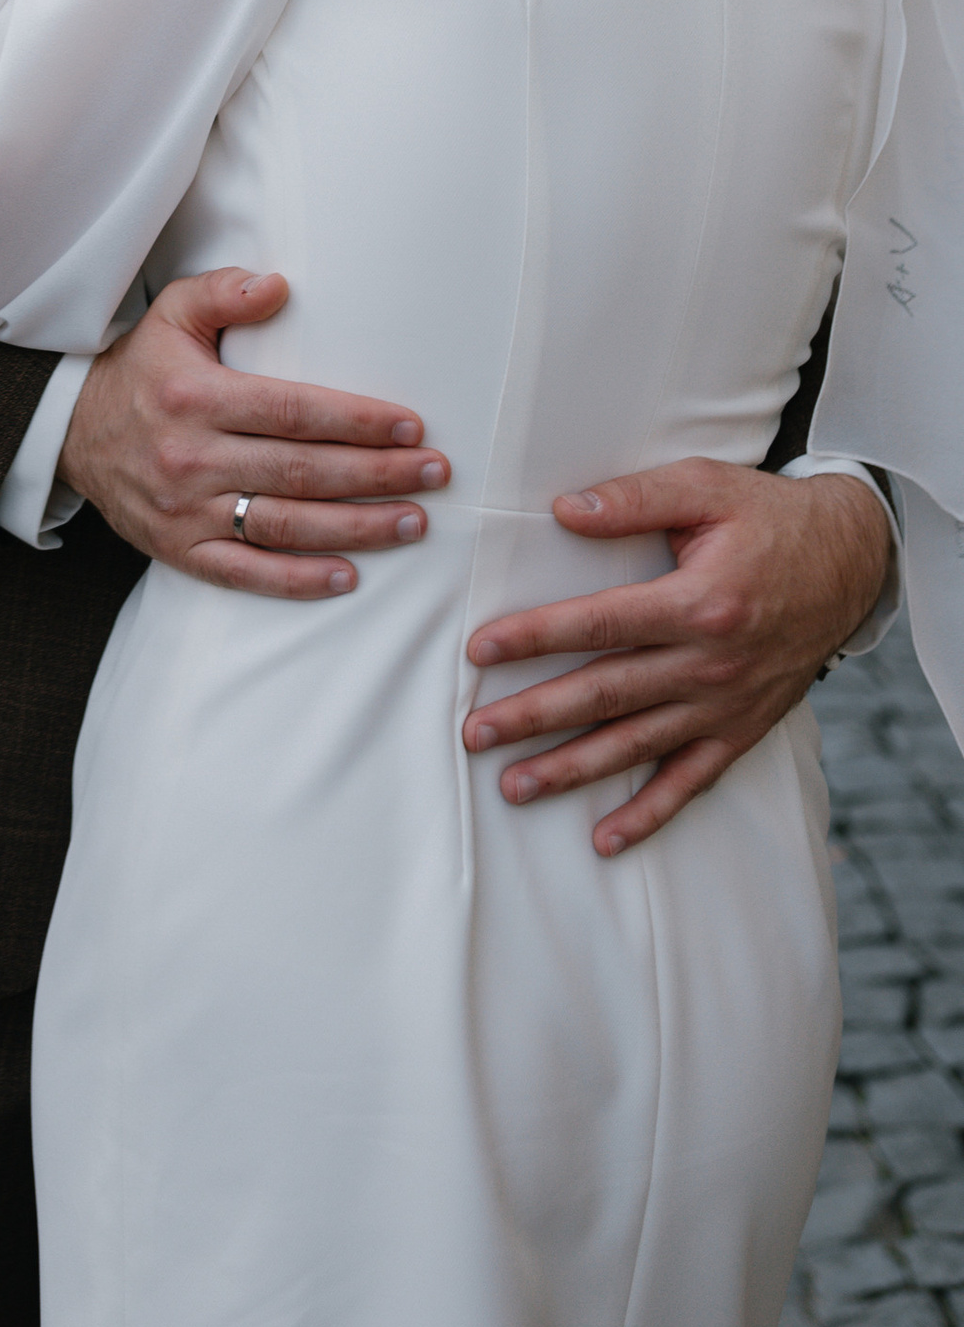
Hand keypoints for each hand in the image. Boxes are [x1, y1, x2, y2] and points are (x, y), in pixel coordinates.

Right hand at [59, 266, 448, 599]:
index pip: (292, 411)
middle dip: (377, 474)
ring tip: (413, 522)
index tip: (411, 426)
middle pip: (302, 471)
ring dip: (357, 527)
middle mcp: (192, 457)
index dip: (357, 420)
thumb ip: (222, 292)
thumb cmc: (141, 369)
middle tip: (435, 473)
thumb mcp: (171, 314)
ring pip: (285, 525)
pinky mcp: (180, 549)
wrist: (72, 433)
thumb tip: (279, 285)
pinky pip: (247, 572)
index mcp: (196, 396)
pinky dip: (299, 579)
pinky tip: (349, 575)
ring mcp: (186, 510)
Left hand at [460, 460, 891, 856]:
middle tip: (475, 733)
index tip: (480, 651)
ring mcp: (728, 704)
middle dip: (535, 716)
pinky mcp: (743, 729)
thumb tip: (563, 510)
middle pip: (607, 695)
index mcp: (699, 601)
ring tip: (514, 786)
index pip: (601, 623)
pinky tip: (606, 839)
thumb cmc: (768, 518)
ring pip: (638, 745)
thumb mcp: (706, 487)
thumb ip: (634, 499)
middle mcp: (712, 663)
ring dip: (573, 770)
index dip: (536, 637)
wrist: (851, 562)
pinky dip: (650, 814)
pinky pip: (692, 781)